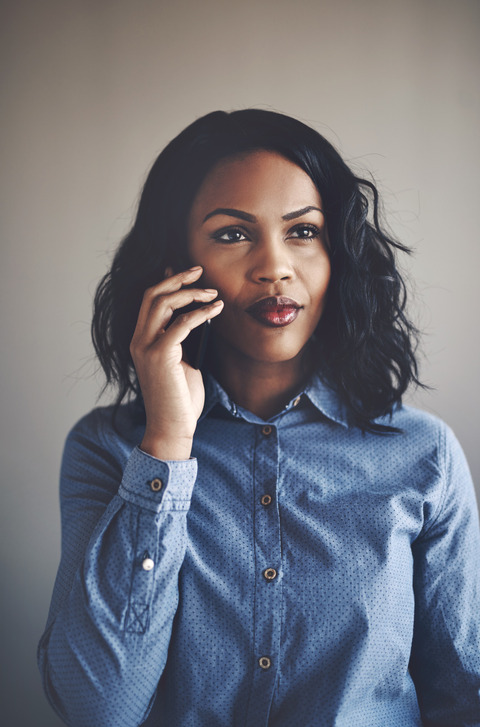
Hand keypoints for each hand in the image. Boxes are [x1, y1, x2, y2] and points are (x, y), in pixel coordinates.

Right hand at [129, 266, 222, 459]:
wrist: (172, 427)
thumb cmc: (180, 399)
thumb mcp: (183, 363)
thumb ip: (184, 340)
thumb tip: (199, 316)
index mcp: (142, 341)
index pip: (149, 301)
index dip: (168, 282)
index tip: (190, 274)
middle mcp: (139, 340)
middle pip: (153, 294)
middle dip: (177, 278)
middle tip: (200, 270)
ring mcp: (146, 347)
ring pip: (163, 303)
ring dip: (190, 292)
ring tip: (213, 292)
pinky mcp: (160, 356)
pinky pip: (181, 324)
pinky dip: (200, 313)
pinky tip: (216, 310)